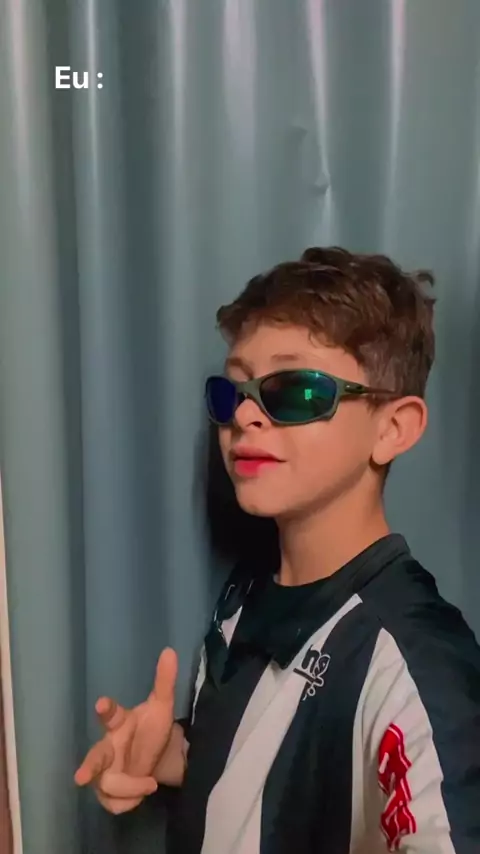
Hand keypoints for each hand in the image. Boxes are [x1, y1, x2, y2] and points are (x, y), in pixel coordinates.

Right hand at [74, 647, 176, 813]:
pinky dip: (127, 802)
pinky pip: (112, 802)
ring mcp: (105, 770)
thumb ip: (164, 681)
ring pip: (107, 784)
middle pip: (96, 757)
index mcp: (119, 723)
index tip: (102, 703)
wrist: (157, 756)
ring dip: (129, 788)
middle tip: (81, 777)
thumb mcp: (162, 706)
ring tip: (150, 784)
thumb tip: (170, 651)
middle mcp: (107, 746)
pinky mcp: (108, 790)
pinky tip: (140, 795)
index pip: (111, 714)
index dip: (106, 709)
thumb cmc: (152, 728)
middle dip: (89, 766)